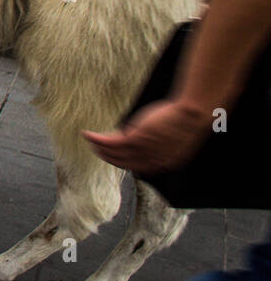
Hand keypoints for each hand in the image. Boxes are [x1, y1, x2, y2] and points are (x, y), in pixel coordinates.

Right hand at [82, 99, 212, 175]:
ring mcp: (142, 150)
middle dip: (108, 157)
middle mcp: (151, 161)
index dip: (123, 162)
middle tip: (98, 150)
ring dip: (99, 148)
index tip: (114, 155)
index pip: (137, 167)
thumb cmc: (188, 119)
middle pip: (123, 163)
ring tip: (91, 141)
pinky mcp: (134, 138)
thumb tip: (149, 136)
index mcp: (164, 163)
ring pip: (114, 154)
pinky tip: (87, 134)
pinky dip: (97, 139)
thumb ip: (162, 142)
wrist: (194, 113)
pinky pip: (110, 142)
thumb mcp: (176, 135)